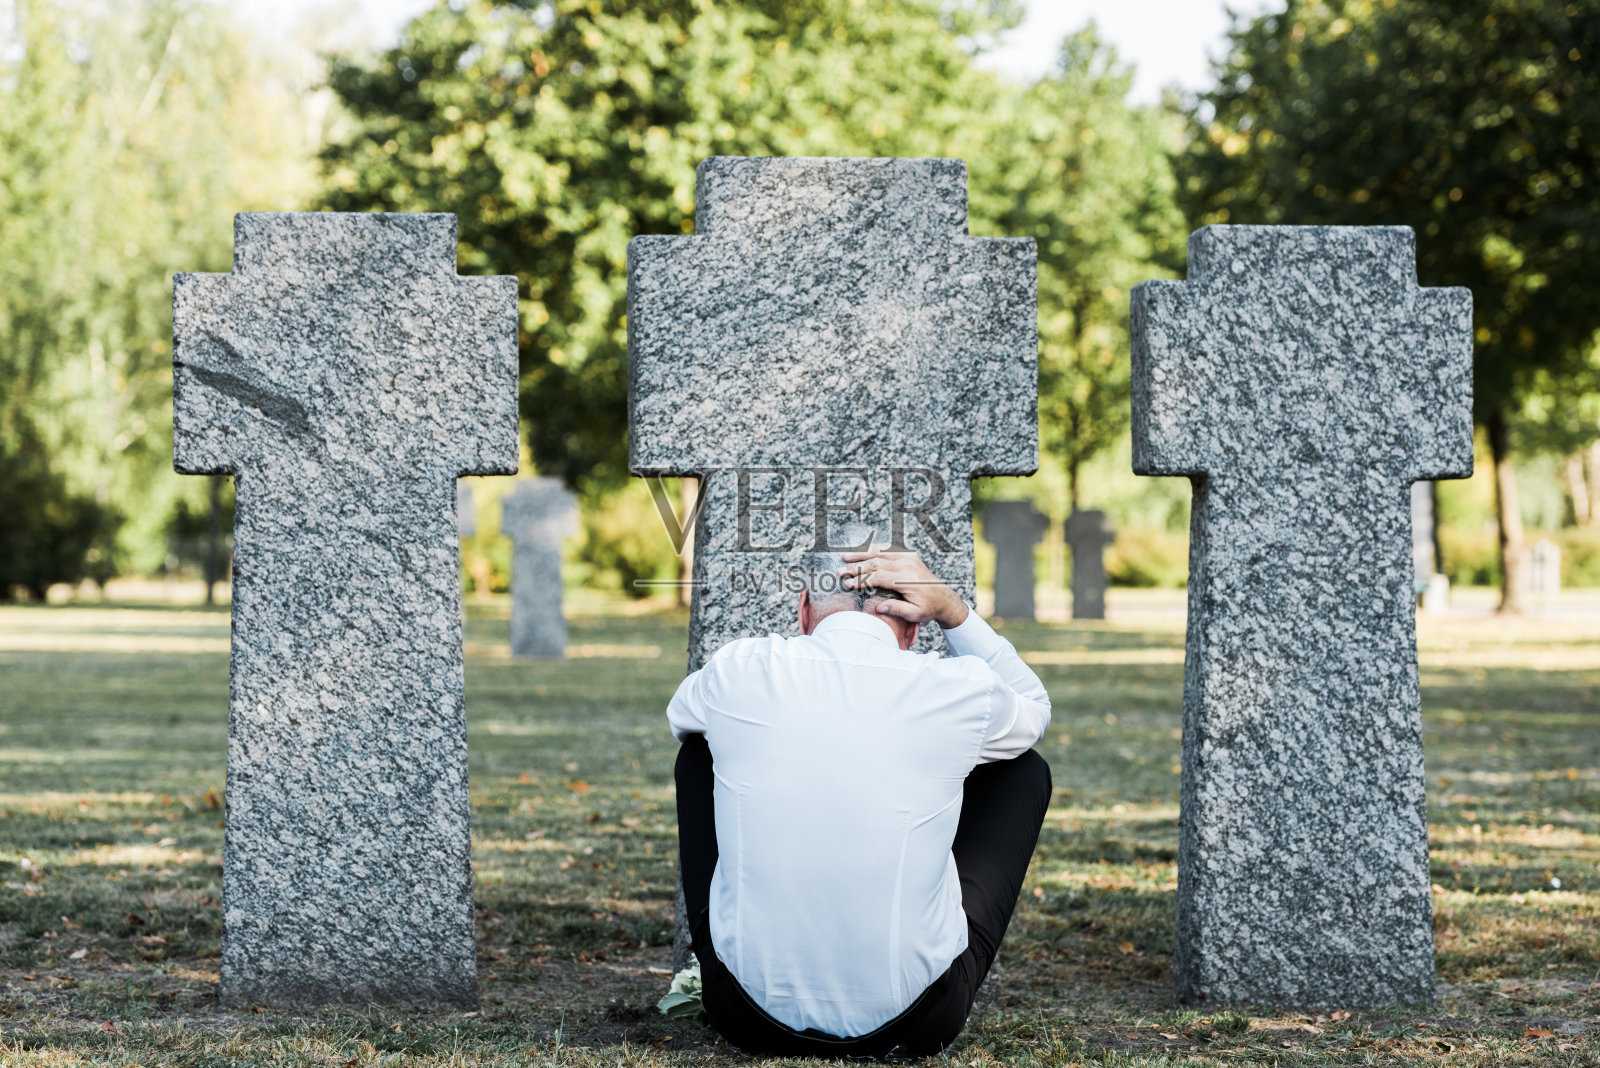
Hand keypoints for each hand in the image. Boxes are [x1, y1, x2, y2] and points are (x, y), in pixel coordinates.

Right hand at [839, 544, 969, 628]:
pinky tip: (864, 549)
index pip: (878, 577)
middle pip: (876, 562)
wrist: (944, 599)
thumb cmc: (928, 608)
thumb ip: (896, 609)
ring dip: (862, 554)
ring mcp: (909, 558)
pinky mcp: (910, 556)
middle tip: (841, 570)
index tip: (848, 583)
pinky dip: (875, 548)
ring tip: (846, 556)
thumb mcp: (913, 614)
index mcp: (907, 580)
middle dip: (856, 566)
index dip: (861, 580)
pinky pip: (889, 549)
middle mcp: (907, 565)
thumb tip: (878, 607)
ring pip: (881, 552)